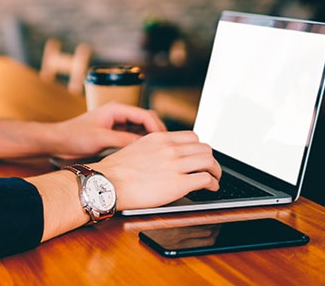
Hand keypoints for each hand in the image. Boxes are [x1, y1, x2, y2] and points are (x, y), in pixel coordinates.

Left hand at [49, 102, 166, 159]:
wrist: (58, 142)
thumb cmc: (74, 136)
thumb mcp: (101, 139)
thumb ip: (124, 140)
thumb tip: (146, 145)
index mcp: (117, 109)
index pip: (146, 115)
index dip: (158, 128)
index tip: (165, 142)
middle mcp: (119, 114)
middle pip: (147, 121)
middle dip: (157, 134)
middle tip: (166, 150)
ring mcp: (118, 124)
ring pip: (142, 130)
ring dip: (150, 140)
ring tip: (159, 154)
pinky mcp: (115, 134)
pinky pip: (134, 137)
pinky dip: (141, 144)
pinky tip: (146, 156)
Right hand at [92, 131, 220, 209]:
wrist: (108, 183)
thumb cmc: (116, 171)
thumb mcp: (136, 148)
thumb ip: (154, 148)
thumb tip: (162, 156)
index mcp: (159, 138)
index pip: (192, 137)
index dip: (199, 148)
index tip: (199, 156)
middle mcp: (170, 149)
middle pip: (204, 148)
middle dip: (210, 159)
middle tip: (210, 168)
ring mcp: (175, 165)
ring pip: (209, 161)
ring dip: (216, 171)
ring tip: (215, 178)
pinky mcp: (178, 184)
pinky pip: (205, 179)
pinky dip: (213, 183)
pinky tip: (211, 187)